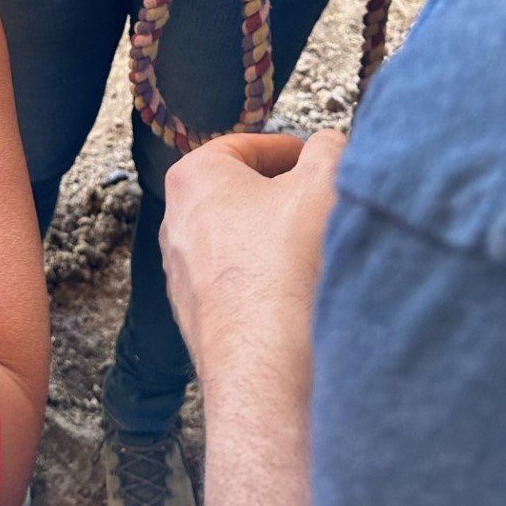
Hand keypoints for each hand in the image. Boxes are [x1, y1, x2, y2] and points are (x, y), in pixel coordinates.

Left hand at [160, 129, 345, 387]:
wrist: (264, 360)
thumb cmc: (285, 263)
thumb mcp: (323, 182)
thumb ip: (328, 150)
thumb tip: (329, 145)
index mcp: (193, 177)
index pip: (244, 146)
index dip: (287, 149)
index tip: (314, 160)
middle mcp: (176, 223)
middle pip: (239, 195)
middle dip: (283, 197)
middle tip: (320, 204)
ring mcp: (182, 275)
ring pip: (238, 242)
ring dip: (276, 242)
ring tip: (315, 252)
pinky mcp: (197, 318)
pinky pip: (237, 285)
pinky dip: (266, 281)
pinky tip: (298, 294)